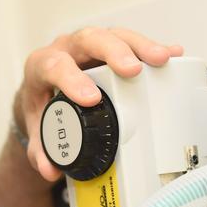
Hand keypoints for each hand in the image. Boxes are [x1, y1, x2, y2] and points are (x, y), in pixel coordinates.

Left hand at [15, 28, 183, 180]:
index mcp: (41, 66)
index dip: (73, 79)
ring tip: (161, 60)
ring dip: (139, 47)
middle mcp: (65, 49)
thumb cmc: (39, 104)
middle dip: (113, 52)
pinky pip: (130, 43)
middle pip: (89, 40)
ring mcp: (89, 47)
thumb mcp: (35, 128)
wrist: (41, 92)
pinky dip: (150, 49)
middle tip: (133, 70)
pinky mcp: (109, 49)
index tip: (92, 99)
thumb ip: (38, 151)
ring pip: (114, 35)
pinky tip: (170, 55)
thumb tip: (50, 171)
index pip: (55, 66)